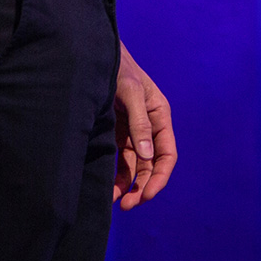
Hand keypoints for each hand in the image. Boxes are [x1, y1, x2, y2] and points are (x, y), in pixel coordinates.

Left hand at [113, 41, 175, 207]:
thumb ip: (139, 123)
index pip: (167, 153)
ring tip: (115, 203)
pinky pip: (119, 159)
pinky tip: (108, 188)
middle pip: (151, 164)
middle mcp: (148, 126)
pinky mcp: (115, 132)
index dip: (159, 177)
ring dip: (128, 185)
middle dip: (143, 187)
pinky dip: (116, 175)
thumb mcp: (130, 92)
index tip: (147, 195)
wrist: (93, 54)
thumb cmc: (117, 68)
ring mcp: (132, 130)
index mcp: (159, 115)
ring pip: (135, 166)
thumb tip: (147, 156)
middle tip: (127, 206)